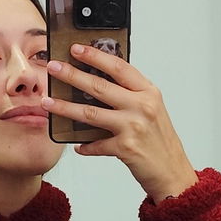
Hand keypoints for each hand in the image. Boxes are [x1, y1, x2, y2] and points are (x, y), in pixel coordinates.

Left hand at [43, 44, 198, 203]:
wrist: (172, 172)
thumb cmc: (160, 141)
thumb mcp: (151, 110)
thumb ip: (131, 95)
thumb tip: (99, 82)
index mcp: (148, 92)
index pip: (118, 67)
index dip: (95, 56)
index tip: (76, 48)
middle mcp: (142, 106)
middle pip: (99, 86)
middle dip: (72, 75)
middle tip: (53, 68)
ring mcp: (133, 127)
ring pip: (90, 113)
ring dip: (65, 107)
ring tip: (48, 102)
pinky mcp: (125, 148)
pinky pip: (97, 144)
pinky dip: (85, 146)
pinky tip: (77, 146)